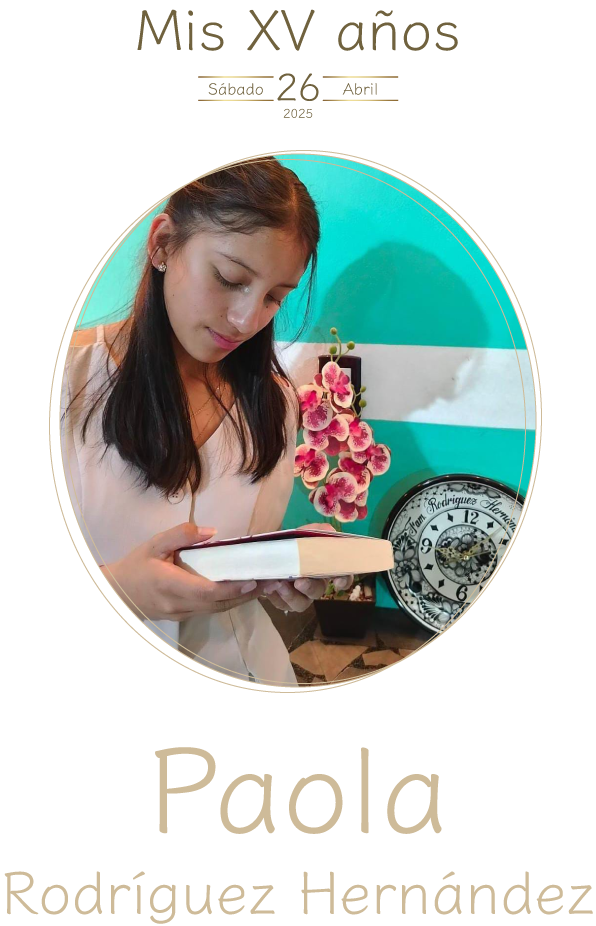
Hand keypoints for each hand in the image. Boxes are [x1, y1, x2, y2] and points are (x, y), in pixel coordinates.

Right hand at [100, 523, 262, 621]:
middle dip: (246, 594)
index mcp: (170, 584)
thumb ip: (181, 535)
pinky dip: (229, 602)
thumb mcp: (154, 544)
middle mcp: (179, 604)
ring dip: (241, 599)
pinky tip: (243, 591)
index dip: (232, 588)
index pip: (208, 591)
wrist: (117, 594)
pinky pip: (210, 610)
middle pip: (219, 603)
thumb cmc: (136, 566)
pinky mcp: (184, 617)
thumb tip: (211, 531)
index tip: (253, 579)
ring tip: (265, 586)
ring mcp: (182, 614)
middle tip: (272, 581)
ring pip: (217, 610)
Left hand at [260, 522, 353, 612]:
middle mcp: (314, 585)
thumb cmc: (290, 543)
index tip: (337, 582)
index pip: (342, 576)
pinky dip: (275, 597)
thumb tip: (330, 531)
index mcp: (323, 569)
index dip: (343, 580)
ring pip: (301, 604)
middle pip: (318, 591)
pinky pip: (282, 605)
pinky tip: (268, 587)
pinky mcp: (283, 602)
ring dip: (291, 595)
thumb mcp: (302, 534)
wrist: (267, 551)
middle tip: (299, 581)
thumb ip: (316, 531)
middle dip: (309, 587)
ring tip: (278, 584)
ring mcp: (299, 596)